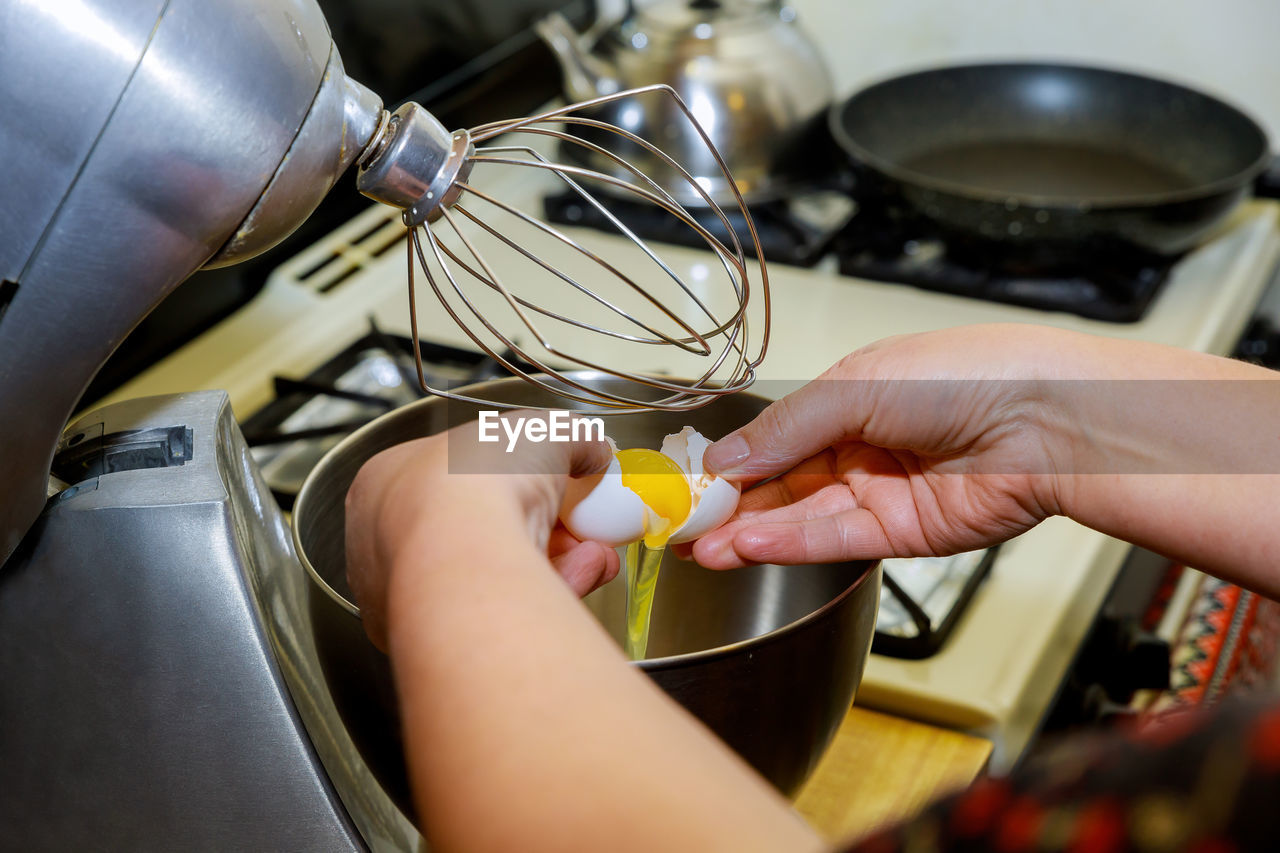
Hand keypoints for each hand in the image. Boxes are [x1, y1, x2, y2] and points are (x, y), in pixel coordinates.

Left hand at [344, 414, 618, 648]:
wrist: (462, 562)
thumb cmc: (473, 484)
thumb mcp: (538, 430)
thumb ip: (569, 437)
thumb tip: (592, 450)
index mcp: (387, 481)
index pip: (456, 478)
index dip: (517, 478)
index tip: (558, 480)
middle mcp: (387, 543)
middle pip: (484, 531)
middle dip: (549, 528)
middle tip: (586, 524)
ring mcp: (410, 597)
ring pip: (498, 575)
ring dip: (560, 561)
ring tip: (596, 553)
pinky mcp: (439, 639)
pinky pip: (504, 611)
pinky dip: (551, 593)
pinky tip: (584, 575)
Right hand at [691, 325, 1078, 568]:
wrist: (1048, 419)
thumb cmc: (968, 376)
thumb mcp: (858, 385)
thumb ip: (788, 427)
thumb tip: (727, 458)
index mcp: (853, 398)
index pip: (776, 435)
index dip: (733, 458)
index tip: (689, 479)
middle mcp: (863, 447)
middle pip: (782, 482)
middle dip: (731, 505)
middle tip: (682, 525)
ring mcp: (881, 492)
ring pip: (801, 516)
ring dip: (750, 532)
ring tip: (702, 547)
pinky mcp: (902, 534)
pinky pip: (834, 539)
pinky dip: (789, 544)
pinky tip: (748, 546)